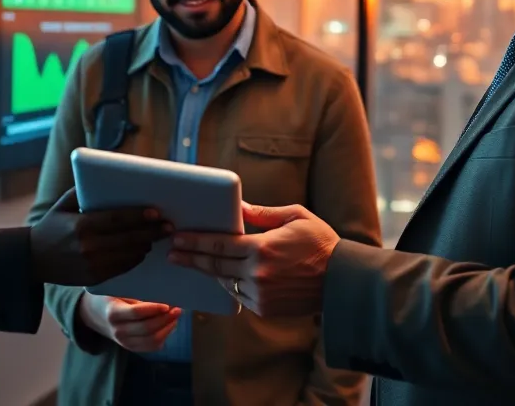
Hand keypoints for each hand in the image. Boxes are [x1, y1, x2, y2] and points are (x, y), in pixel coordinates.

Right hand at [29, 187, 169, 285]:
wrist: (33, 260)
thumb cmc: (51, 226)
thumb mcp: (63, 204)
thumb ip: (83, 191)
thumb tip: (107, 178)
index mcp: (81, 225)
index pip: (118, 219)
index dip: (139, 216)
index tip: (156, 212)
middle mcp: (88, 246)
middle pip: (129, 238)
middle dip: (152, 232)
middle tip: (169, 226)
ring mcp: (92, 265)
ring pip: (129, 255)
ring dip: (146, 245)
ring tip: (158, 236)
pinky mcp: (95, 278)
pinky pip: (122, 268)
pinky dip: (135, 258)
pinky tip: (142, 249)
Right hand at [78, 293, 181, 352]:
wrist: (95, 315)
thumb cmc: (109, 297)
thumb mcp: (117, 290)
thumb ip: (136, 294)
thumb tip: (161, 295)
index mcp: (113, 313)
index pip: (136, 313)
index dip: (154, 309)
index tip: (167, 304)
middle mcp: (118, 331)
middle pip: (147, 329)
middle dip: (165, 320)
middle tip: (177, 309)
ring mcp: (124, 342)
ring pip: (151, 341)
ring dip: (167, 329)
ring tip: (175, 317)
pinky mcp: (131, 348)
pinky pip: (151, 347)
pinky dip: (164, 337)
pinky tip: (169, 326)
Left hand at [168, 202, 339, 317]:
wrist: (342, 281)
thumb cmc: (321, 243)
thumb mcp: (295, 217)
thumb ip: (263, 214)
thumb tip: (239, 206)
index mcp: (262, 248)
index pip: (219, 245)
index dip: (196, 242)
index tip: (178, 239)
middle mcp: (257, 274)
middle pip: (214, 265)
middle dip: (191, 258)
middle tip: (172, 253)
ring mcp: (260, 295)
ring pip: (225, 282)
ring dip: (210, 272)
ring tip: (194, 262)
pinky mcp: (265, 309)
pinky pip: (239, 296)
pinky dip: (231, 285)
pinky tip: (224, 276)